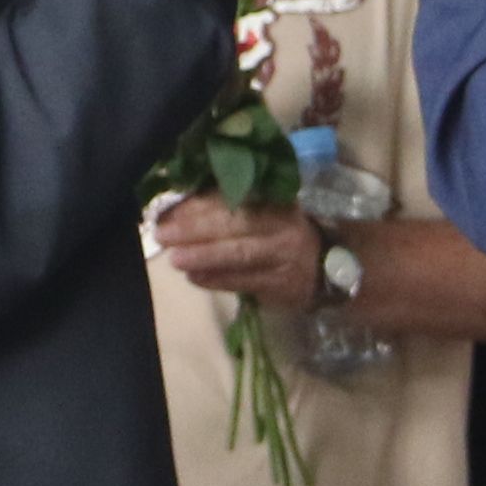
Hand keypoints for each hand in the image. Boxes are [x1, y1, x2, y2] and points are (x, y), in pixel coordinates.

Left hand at [149, 194, 325, 312]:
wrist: (322, 269)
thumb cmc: (279, 235)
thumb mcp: (263, 212)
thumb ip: (227, 207)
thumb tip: (178, 208)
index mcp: (274, 201)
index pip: (234, 200)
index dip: (200, 205)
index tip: (170, 212)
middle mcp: (282, 227)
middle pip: (235, 226)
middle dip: (195, 230)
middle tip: (163, 236)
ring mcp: (284, 258)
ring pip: (239, 255)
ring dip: (203, 257)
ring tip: (174, 259)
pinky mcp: (281, 286)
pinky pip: (244, 282)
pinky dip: (216, 280)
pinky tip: (194, 277)